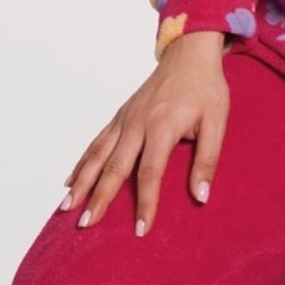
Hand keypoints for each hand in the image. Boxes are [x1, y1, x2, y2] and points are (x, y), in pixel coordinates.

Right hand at [59, 31, 228, 235]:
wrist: (188, 55)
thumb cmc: (205, 89)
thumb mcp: (217, 123)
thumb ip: (207, 160)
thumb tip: (201, 196)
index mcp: (162, 126)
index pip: (150, 173)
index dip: (146, 203)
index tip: (141, 229)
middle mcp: (136, 124)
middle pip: (114, 167)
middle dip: (99, 198)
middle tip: (87, 224)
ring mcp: (124, 119)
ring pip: (97, 155)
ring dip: (81, 183)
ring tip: (67, 208)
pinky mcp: (119, 117)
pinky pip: (96, 143)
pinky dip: (82, 163)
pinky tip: (70, 181)